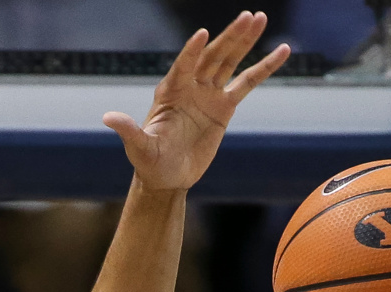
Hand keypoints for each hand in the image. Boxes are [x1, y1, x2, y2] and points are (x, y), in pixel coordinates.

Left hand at [104, 12, 290, 194]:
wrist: (167, 176)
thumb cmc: (149, 162)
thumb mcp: (139, 148)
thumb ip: (128, 131)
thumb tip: (108, 118)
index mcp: (170, 91)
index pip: (183, 66)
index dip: (192, 51)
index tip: (203, 34)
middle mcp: (190, 86)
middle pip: (212, 55)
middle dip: (230, 36)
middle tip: (248, 16)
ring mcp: (209, 93)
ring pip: (230, 61)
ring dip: (245, 41)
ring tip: (260, 19)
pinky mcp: (225, 106)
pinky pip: (247, 83)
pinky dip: (264, 68)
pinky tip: (282, 51)